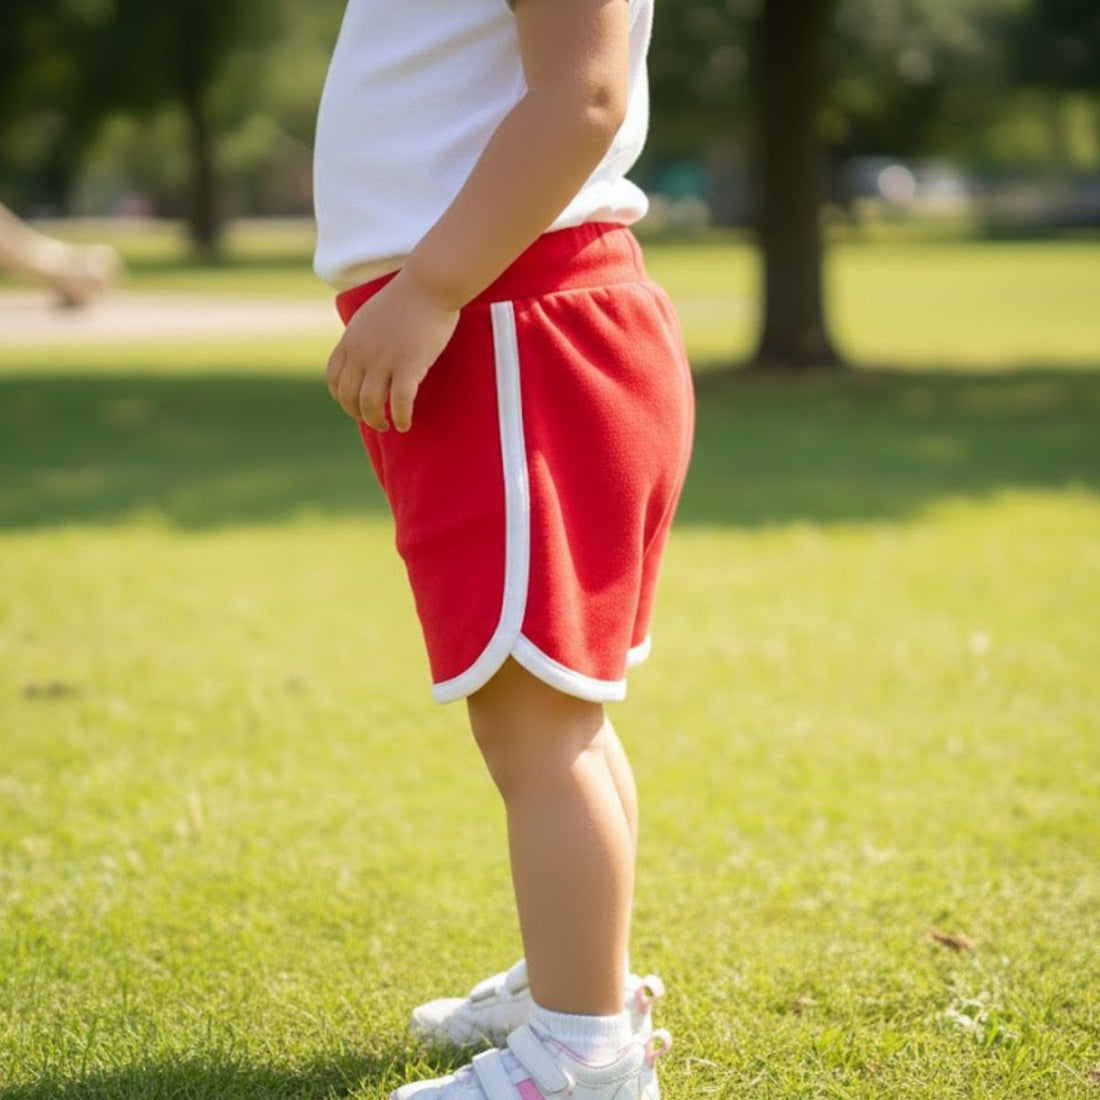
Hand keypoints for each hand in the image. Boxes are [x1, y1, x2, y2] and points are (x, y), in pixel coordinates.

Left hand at [326, 268, 460, 431]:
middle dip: (358, 414)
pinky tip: (405, 424)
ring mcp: (384, 360)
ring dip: (376, 420)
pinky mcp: (409, 365)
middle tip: (375, 421)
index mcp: (351, 340)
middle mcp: (362, 352)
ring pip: (370, 404)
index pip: (334, 378)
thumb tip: (368, 358)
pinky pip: (400, 402)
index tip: (354, 405)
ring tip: (388, 425)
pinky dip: (401, 418)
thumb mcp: (371, 316)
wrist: (429, 284)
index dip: (341, 397)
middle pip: (348, 396)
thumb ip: (364, 337)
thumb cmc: (408, 298)